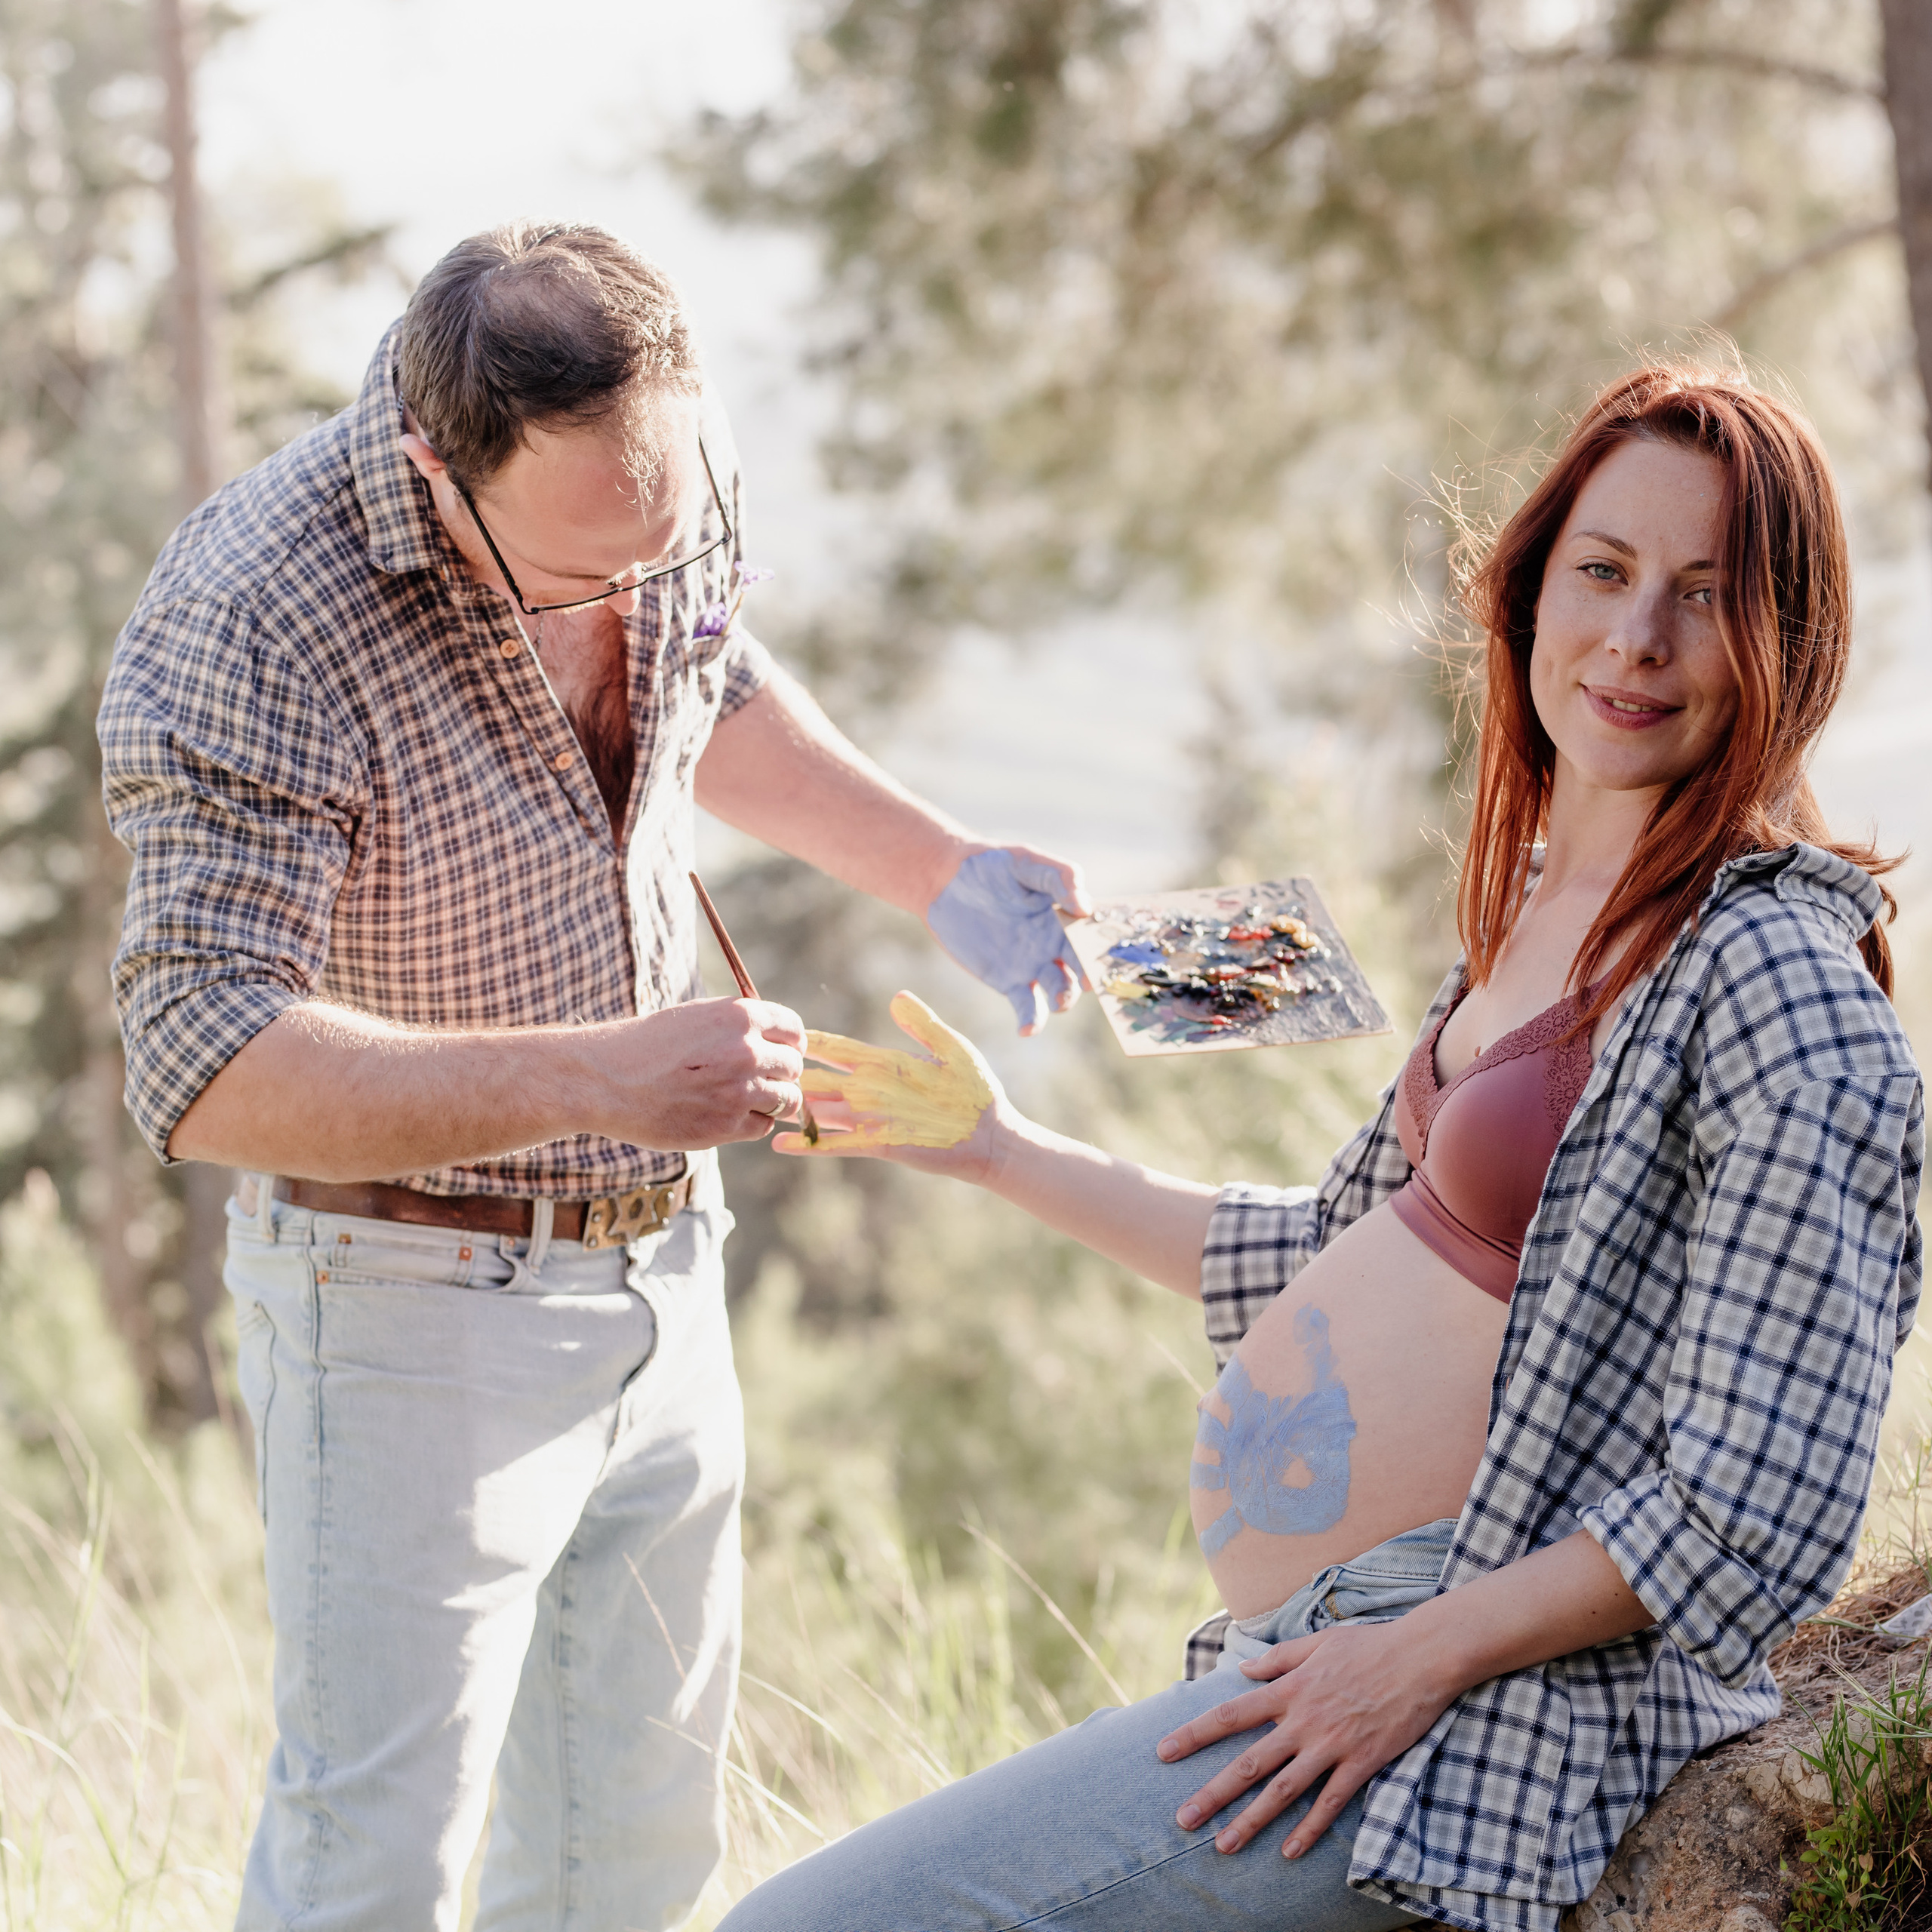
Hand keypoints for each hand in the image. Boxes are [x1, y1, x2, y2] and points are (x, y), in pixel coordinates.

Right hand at [594, 997, 806, 1148]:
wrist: (605, 1080)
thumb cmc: (646, 1045)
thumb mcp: (695, 1017)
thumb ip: (737, 1026)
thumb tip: (775, 1039)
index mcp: (740, 1016)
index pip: (794, 1029)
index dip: (790, 1042)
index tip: (782, 1050)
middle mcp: (746, 1051)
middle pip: (793, 1066)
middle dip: (780, 1072)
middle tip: (757, 1078)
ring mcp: (739, 1091)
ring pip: (787, 1100)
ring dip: (772, 1100)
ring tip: (743, 1097)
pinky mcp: (726, 1126)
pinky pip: (763, 1126)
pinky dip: (752, 1122)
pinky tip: (727, 1114)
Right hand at [772, 991, 1006, 1179]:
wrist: (991, 1137)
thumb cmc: (975, 1091)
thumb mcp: (952, 1048)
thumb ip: (924, 1024)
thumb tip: (897, 995)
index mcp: (885, 1064)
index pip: (839, 1049)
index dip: (812, 1041)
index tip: (783, 1031)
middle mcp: (871, 1090)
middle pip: (821, 1080)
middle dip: (792, 1075)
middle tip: (756, 1067)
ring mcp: (872, 1118)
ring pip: (822, 1111)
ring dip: (794, 1108)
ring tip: (760, 1102)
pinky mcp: (878, 1143)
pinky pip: (838, 1144)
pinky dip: (811, 1145)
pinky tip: (782, 1144)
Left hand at [925, 846, 1091, 1033]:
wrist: (946, 881)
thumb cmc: (993, 865)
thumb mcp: (1027, 862)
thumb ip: (1058, 878)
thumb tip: (1086, 907)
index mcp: (1068, 918)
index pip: (1094, 937)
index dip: (1104, 947)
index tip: (1109, 956)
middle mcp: (1057, 945)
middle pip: (1083, 968)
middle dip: (1091, 977)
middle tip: (1091, 981)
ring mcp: (1035, 966)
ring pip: (1061, 992)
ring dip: (1065, 998)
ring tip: (1058, 1000)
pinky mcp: (1009, 982)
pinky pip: (1028, 1007)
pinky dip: (1031, 1021)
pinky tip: (1025, 1029)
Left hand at [1154, 1621, 1458, 1858]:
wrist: (1421, 1657)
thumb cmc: (1369, 1645)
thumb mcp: (1317, 1642)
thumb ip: (1279, 1659)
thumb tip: (1246, 1670)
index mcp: (1288, 1689)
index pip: (1230, 1715)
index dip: (1194, 1734)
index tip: (1164, 1751)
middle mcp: (1303, 1721)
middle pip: (1249, 1763)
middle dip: (1213, 1793)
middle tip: (1182, 1818)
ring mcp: (1332, 1745)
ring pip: (1283, 1791)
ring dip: (1251, 1821)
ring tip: (1223, 1846)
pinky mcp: (1362, 1763)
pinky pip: (1330, 1803)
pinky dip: (1309, 1829)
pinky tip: (1290, 1852)